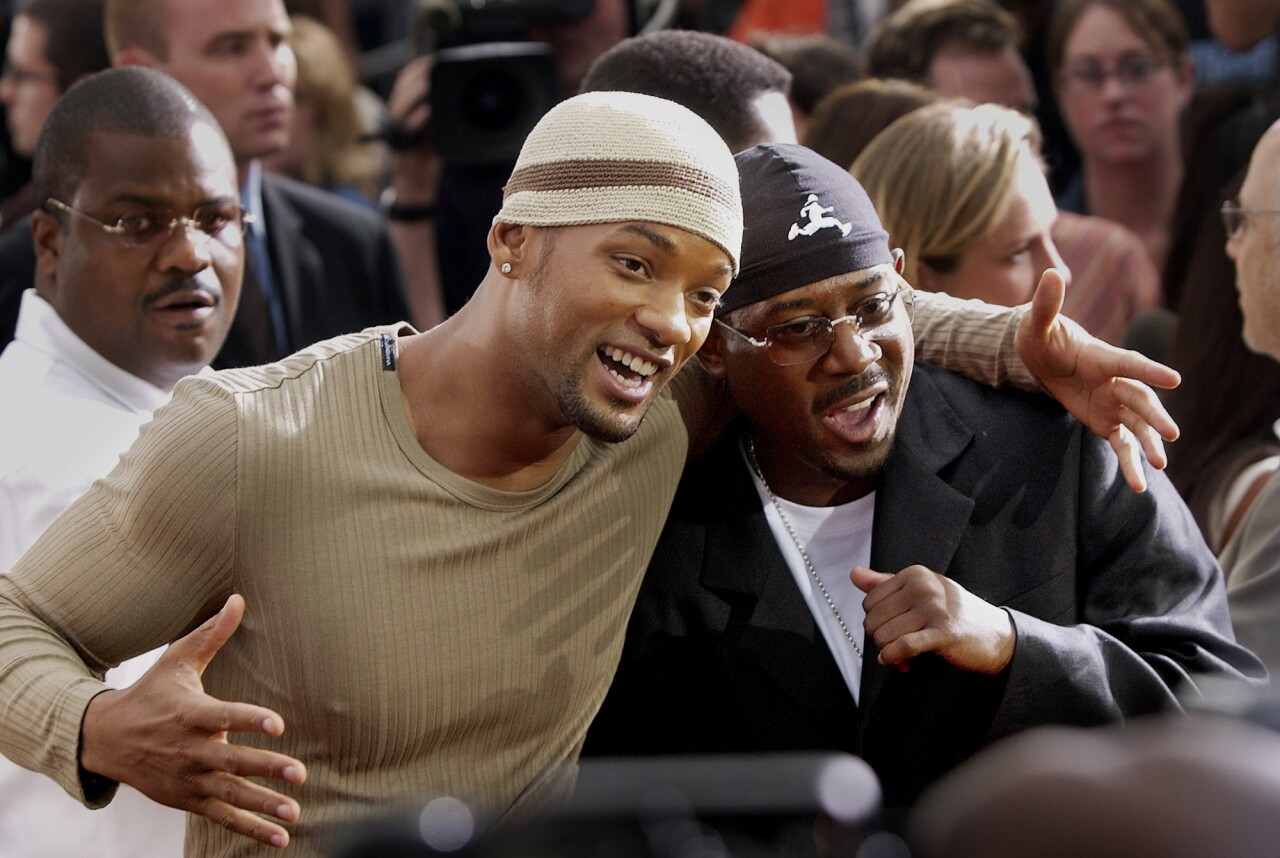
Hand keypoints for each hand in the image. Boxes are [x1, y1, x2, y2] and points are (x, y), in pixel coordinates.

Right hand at [79, 595, 306, 849]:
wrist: (105, 738)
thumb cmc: (151, 693)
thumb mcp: (176, 661)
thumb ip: (212, 634)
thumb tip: (238, 598)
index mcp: (190, 714)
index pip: (224, 715)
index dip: (250, 719)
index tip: (277, 723)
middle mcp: (189, 749)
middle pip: (231, 761)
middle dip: (265, 768)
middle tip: (299, 773)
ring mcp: (188, 778)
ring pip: (230, 794)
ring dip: (262, 805)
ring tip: (294, 812)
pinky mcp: (187, 799)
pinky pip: (222, 816)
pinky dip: (250, 829)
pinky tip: (281, 837)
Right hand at [387, 55, 442, 198]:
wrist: (416, 191)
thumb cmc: (427, 162)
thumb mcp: (436, 134)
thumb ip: (442, 119)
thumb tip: (464, 103)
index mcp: (405, 113)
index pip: (404, 84)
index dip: (415, 69)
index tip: (431, 59)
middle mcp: (397, 121)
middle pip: (400, 91)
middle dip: (414, 77)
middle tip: (430, 67)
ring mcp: (397, 137)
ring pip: (398, 108)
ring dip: (413, 94)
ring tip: (428, 83)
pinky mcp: (401, 152)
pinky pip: (406, 133)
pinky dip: (415, 121)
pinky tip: (426, 112)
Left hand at [851, 566, 1015, 673]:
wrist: (997, 635)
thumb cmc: (955, 613)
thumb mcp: (921, 592)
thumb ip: (886, 583)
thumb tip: (854, 574)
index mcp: (915, 574)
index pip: (870, 601)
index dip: (876, 621)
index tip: (892, 631)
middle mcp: (924, 587)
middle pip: (874, 620)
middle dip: (880, 639)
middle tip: (897, 648)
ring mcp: (935, 608)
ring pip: (885, 635)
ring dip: (888, 652)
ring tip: (903, 657)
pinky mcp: (943, 632)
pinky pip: (903, 646)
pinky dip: (893, 657)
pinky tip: (899, 663)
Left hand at [1016, 268, 1179, 492]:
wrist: (1042, 356)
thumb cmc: (1041, 335)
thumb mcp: (1037, 321)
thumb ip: (1046, 302)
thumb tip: (1052, 273)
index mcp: (1101, 357)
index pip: (1128, 363)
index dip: (1149, 369)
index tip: (1174, 378)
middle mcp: (1114, 381)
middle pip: (1139, 398)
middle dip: (1154, 415)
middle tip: (1171, 433)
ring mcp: (1113, 402)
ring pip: (1137, 424)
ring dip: (1150, 443)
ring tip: (1163, 463)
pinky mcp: (1106, 421)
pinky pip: (1122, 444)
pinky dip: (1131, 462)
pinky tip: (1139, 485)